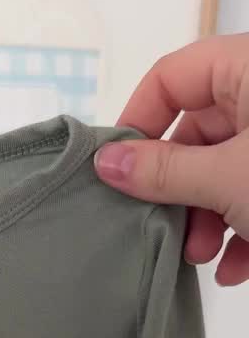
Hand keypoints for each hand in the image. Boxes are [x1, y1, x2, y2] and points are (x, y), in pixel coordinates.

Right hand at [93, 33, 248, 285]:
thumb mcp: (227, 177)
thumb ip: (163, 170)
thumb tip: (104, 161)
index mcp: (248, 68)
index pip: (172, 76)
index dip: (139, 121)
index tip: (116, 171)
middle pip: (197, 132)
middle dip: (179, 191)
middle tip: (167, 231)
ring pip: (226, 171)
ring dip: (207, 220)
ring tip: (205, 258)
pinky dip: (243, 233)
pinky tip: (237, 268)